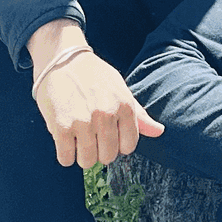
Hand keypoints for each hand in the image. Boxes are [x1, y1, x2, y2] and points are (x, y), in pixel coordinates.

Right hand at [29, 25, 161, 167]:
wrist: (63, 60)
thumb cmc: (94, 76)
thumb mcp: (120, 88)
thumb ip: (138, 113)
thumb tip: (159, 131)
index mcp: (124, 105)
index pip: (128, 147)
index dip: (117, 144)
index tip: (108, 134)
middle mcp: (106, 114)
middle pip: (108, 157)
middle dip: (99, 150)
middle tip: (91, 134)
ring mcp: (83, 121)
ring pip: (87, 161)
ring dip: (81, 154)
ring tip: (78, 136)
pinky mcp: (62, 127)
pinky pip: (66, 159)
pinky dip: (65, 154)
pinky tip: (65, 137)